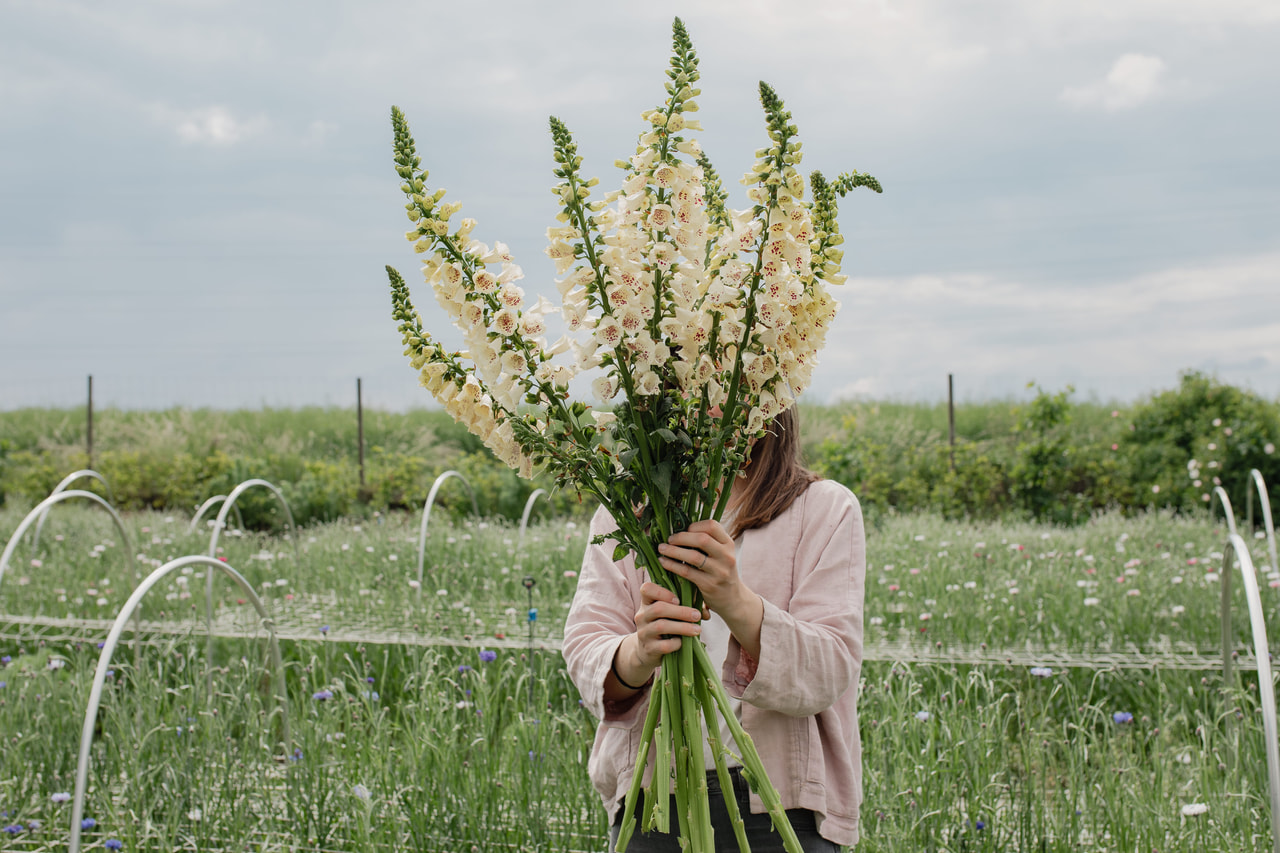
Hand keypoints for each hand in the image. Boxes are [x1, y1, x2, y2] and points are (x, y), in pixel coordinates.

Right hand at [613, 582, 703, 691]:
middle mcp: (642, 616)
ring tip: (697, 629)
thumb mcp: (669, 614)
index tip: (678, 600)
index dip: (663, 592)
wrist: (647, 651)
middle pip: (659, 608)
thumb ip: (685, 607)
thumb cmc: (664, 626)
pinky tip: (683, 642)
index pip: (647, 589)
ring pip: (661, 626)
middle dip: (681, 612)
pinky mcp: (649, 648)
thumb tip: (705, 612)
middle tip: (697, 615)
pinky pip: (664, 645)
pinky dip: (676, 643)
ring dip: (683, 627)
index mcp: (647, 603)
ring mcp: (644, 633)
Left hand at [657, 520, 763, 659]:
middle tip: (669, 539)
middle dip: (681, 537)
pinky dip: (672, 565)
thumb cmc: (721, 572)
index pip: (712, 526)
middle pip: (702, 539)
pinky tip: (663, 562)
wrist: (733, 599)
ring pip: (693, 556)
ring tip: (662, 548)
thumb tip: (681, 528)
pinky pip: (687, 572)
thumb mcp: (722, 554)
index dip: (695, 525)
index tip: (684, 530)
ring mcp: (719, 571)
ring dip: (673, 551)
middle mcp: (726, 556)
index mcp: (728, 544)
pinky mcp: (709, 585)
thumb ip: (709, 541)